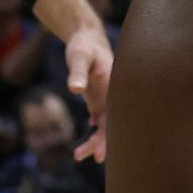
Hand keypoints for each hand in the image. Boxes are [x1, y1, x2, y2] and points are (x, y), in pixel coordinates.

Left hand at [64, 24, 112, 160]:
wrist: (86, 37)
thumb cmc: (84, 45)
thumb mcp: (79, 55)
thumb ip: (77, 72)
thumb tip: (75, 89)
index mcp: (115, 87)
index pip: (116, 118)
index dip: (110, 138)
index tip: (99, 154)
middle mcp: (114, 96)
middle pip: (112, 126)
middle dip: (100, 144)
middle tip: (79, 156)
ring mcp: (108, 98)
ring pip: (106, 125)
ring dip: (96, 140)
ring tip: (78, 154)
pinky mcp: (100, 98)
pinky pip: (101, 120)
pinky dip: (96, 130)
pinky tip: (89, 133)